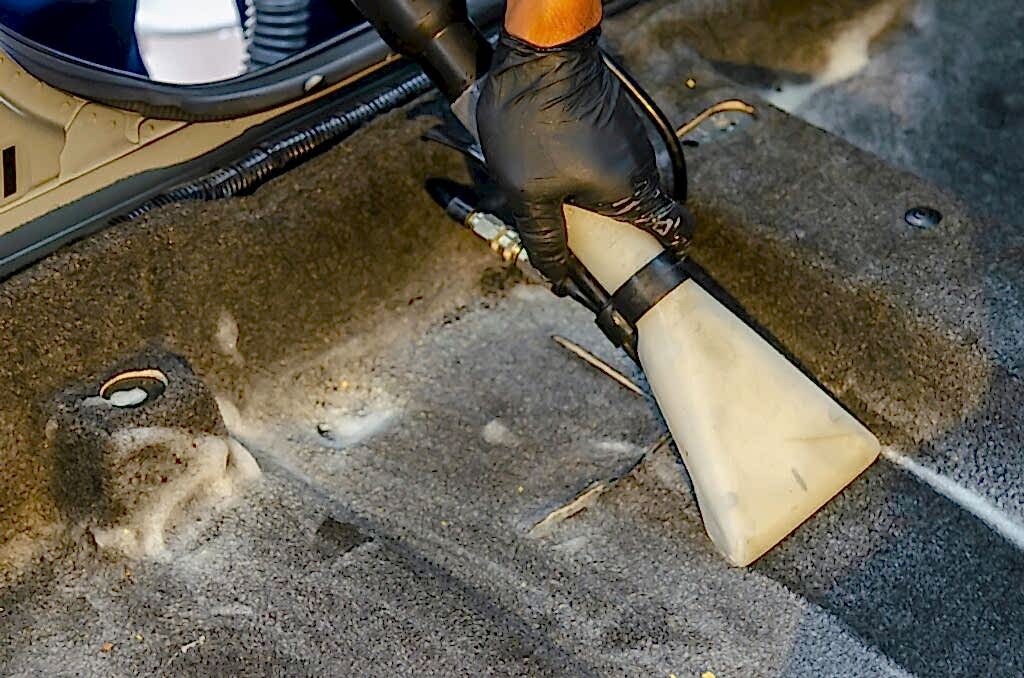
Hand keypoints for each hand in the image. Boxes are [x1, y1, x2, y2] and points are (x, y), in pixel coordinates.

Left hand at [476, 28, 693, 290]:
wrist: (538, 52)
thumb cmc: (535, 120)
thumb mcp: (528, 193)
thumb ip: (544, 237)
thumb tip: (553, 272)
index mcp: (631, 192)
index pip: (676, 228)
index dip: (669, 248)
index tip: (651, 260)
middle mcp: (640, 164)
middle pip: (640, 209)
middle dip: (611, 227)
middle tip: (579, 238)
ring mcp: (628, 137)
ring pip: (618, 182)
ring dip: (591, 195)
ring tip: (554, 196)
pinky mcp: (612, 118)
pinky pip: (605, 157)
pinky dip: (585, 168)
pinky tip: (551, 164)